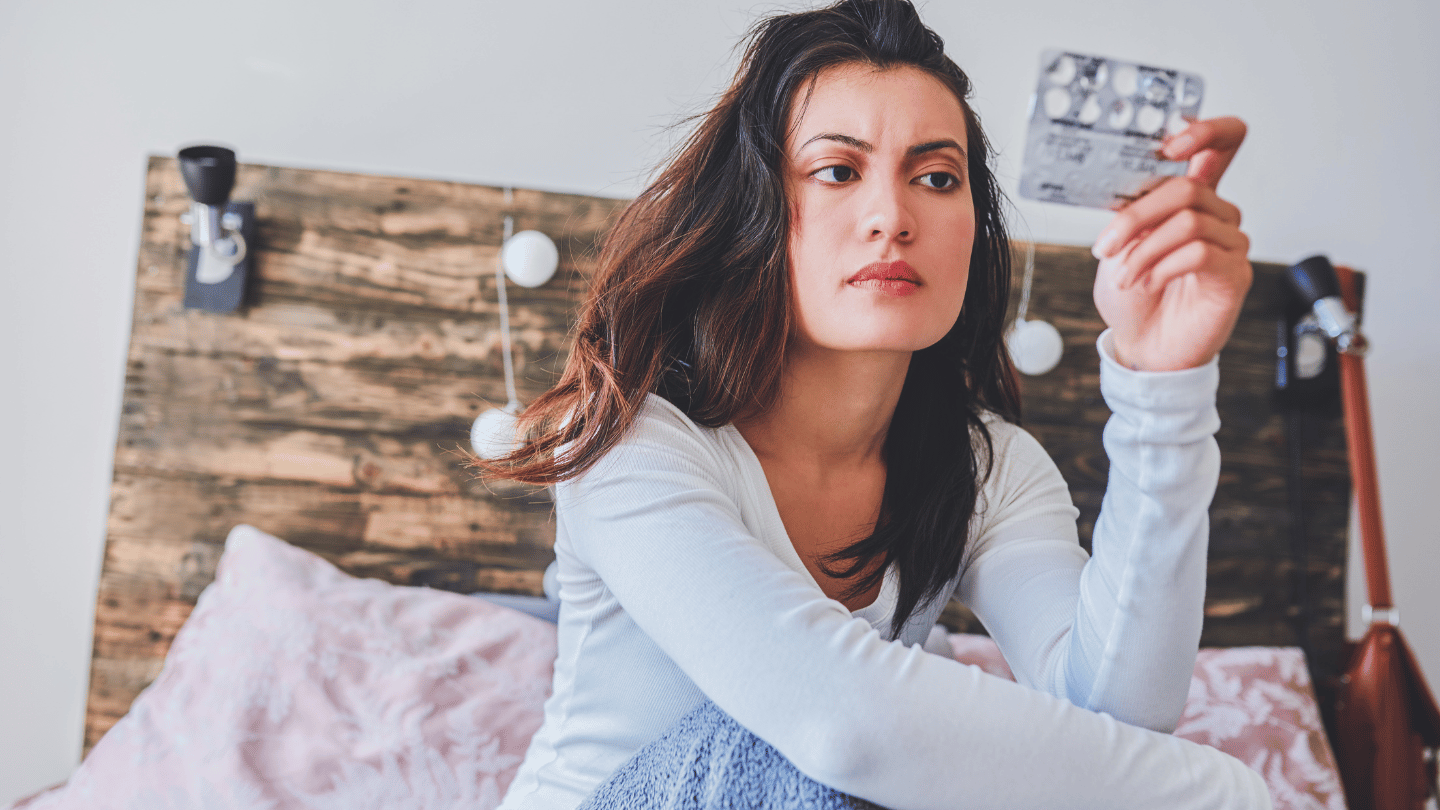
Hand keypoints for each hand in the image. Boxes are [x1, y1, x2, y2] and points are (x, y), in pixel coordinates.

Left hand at [1091, 117, 1251, 371]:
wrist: (1141, 345)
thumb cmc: (1133, 296)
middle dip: (1137, 216)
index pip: (1222, 143)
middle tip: (1108, 245)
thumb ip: (1132, 211)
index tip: (1170, 143)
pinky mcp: (1234, 273)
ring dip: (1144, 250)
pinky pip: (1199, 252)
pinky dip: (1163, 267)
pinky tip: (1149, 283)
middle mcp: (1217, 215)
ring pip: (1189, 221)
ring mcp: (1230, 243)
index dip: (1205, 131)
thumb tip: (1130, 189)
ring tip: (1124, 276)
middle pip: (1187, 188)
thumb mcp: (1120, 246)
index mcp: (1191, 199)